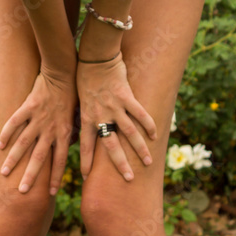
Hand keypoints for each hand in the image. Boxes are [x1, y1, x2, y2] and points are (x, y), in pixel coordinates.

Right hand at [0, 63, 76, 196]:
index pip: (60, 160)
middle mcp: (51, 129)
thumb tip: (71, 144)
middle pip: (39, 157)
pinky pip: (14, 122)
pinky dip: (6, 133)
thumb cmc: (73, 93)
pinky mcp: (28, 106)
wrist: (64, 71)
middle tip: (22, 192)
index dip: (56, 177)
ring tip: (4, 173)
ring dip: (13, 159)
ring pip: (24, 143)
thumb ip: (72, 131)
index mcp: (65, 132)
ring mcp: (38, 118)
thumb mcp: (77, 115)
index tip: (51, 193)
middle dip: (31, 176)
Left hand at [76, 52, 157, 180]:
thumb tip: (84, 127)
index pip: (86, 145)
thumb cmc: (84, 76)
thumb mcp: (80, 98)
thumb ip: (85, 114)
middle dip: (120, 164)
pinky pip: (140, 114)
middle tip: (129, 178)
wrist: (94, 57)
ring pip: (130, 133)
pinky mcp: (126, 97)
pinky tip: (155, 135)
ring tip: (148, 162)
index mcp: (87, 117)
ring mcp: (115, 107)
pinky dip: (149, 125)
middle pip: (111, 146)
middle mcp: (101, 115)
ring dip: (140, 149)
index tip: (85, 177)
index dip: (86, 161)